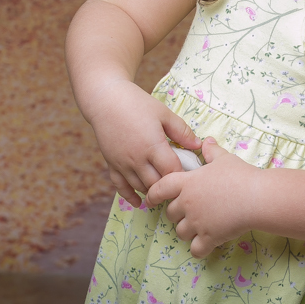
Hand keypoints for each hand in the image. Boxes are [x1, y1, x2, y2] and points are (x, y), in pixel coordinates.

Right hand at [90, 80, 201, 207]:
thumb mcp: (164, 113)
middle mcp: (137, 159)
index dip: (183, 175)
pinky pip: (120, 187)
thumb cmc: (138, 104)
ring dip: (152, 192)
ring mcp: (122, 164)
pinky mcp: (111, 164)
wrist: (106, 101)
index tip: (191, 175)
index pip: (171, 170)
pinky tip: (139, 202)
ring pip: (140, 187)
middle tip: (180, 187)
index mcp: (153, 146)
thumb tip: (198, 145)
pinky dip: (130, 197)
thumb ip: (181, 131)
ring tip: (165, 193)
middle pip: (156, 183)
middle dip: (169, 187)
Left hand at [146, 137, 255, 257]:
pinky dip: (199, 248)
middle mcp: (188, 203)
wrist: (256, 197)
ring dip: (187, 230)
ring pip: (180, 232)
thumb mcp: (224, 158)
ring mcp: (197, 222)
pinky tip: (206, 244)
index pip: (160, 188)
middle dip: (177, 213)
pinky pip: (195, 250)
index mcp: (188, 183)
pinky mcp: (209, 238)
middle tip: (189, 210)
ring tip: (200, 226)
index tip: (150, 199)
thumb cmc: (240, 175)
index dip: (153, 195)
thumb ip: (212, 151)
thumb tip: (206, 141)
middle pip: (170, 213)